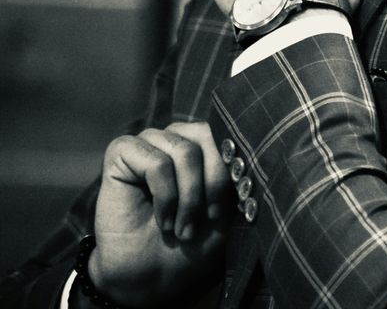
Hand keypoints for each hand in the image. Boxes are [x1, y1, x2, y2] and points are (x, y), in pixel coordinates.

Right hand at [89, 122, 233, 306]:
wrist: (154, 274)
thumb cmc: (194, 239)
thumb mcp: (228, 204)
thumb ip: (235, 171)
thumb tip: (246, 146)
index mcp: (202, 142)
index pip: (226, 132)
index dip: (231, 168)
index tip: (228, 207)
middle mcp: (175, 135)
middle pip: (207, 137)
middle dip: (213, 182)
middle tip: (209, 218)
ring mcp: (148, 141)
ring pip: (185, 151)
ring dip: (189, 196)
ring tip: (184, 227)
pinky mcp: (122, 151)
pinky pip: (156, 163)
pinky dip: (165, 196)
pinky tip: (163, 220)